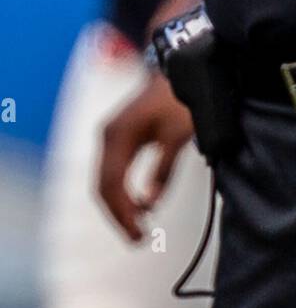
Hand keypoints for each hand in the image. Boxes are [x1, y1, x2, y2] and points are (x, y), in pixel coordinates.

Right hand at [98, 73, 194, 240]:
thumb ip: (163, 170)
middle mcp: (108, 136)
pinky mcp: (121, 137)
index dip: (122, 213)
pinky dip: (123, 191)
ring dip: (120, 205)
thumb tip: (150, 205)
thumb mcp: (177, 135)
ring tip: (139, 228)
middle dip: (118, 215)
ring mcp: (112, 136)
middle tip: (138, 238)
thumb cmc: (179, 99)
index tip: (139, 234)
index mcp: (118, 136)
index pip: (111, 184)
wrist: (178, 68)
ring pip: (107, 180)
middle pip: (103, 186)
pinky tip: (139, 206)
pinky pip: (114, 171)